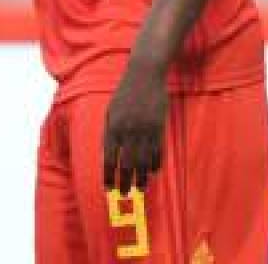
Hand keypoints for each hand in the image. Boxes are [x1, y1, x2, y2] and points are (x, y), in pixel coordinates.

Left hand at [103, 63, 167, 192]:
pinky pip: (157, 151)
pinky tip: (152, 173)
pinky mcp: (159, 127)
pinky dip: (154, 164)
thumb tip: (109, 155)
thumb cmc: (125, 93)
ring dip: (140, 177)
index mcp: (112, 126)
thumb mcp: (111, 110)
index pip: (109, 157)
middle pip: (126, 163)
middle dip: (124, 181)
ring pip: (142, 160)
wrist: (144, 75)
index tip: (108, 188)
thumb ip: (110, 132)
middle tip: (124, 194)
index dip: (108, 174)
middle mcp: (128, 130)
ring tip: (139, 188)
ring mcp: (144, 129)